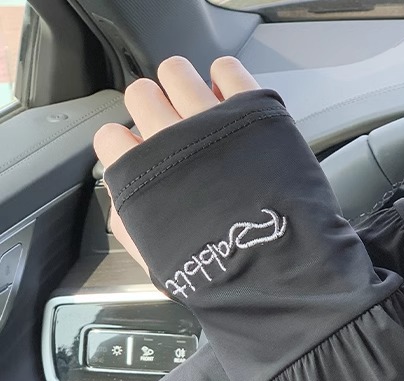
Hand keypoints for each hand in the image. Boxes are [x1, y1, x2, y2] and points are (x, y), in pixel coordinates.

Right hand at [94, 56, 260, 272]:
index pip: (110, 137)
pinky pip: (227, 69)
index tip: (146, 156)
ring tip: (199, 109)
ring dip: (182, 85)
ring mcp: (208, 122)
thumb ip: (130, 224)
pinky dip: (227, 77)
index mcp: (140, 176)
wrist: (274, 267)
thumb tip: (121, 198)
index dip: (127, 146)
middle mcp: (167, 141)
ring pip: (175, 71)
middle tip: (173, 129)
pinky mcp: (249, 112)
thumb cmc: (220, 270)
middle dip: (153, 108)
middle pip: (140, 94)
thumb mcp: (156, 261)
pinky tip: (230, 100)